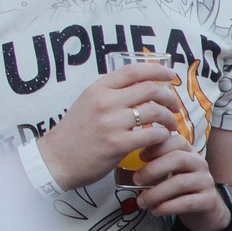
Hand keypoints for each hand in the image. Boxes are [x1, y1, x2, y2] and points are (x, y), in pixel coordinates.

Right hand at [34, 63, 189, 189]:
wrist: (56, 160)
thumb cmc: (75, 133)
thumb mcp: (88, 103)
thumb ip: (110, 94)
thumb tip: (140, 86)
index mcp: (98, 89)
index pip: (133, 71)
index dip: (157, 70)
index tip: (170, 75)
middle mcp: (105, 102)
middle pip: (150, 89)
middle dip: (169, 97)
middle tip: (175, 107)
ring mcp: (111, 122)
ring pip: (155, 111)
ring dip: (170, 118)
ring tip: (171, 125)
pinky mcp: (117, 144)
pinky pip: (153, 134)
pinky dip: (163, 136)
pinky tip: (162, 139)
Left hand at [123, 135, 227, 227]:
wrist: (206, 209)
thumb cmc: (181, 188)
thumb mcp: (171, 171)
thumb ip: (158, 162)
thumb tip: (128, 161)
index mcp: (189, 153)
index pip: (177, 141)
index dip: (158, 146)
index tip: (141, 157)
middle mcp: (200, 164)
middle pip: (178, 158)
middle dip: (153, 169)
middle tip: (136, 180)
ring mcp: (206, 182)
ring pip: (180, 183)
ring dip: (156, 193)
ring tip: (142, 202)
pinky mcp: (208, 200)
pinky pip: (186, 202)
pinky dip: (167, 207)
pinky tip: (156, 211)